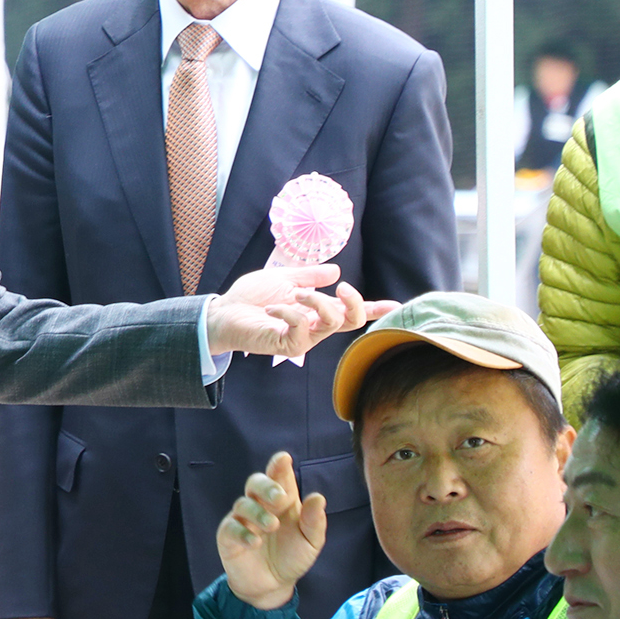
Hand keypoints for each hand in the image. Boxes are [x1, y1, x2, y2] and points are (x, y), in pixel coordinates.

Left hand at [206, 264, 398, 359]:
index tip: (396, 306)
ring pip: (329, 323)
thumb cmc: (251, 297)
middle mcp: (313, 326)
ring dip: (316, 301)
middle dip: (354, 302)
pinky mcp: (285, 345)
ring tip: (293, 294)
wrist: (223, 312)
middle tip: (342, 288)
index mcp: (316, 310)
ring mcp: (301, 338)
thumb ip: (309, 276)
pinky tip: (273, 308)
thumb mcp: (284, 278)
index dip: (373, 309)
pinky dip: (290, 313)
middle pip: (349, 321)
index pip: (349, 312)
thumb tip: (336, 272)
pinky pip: (301, 330)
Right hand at [218, 452, 327, 611]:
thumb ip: (314, 522)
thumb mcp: (311, 542)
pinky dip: (242, 532)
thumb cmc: (292, 557)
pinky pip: (231, 527)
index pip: (279, 478)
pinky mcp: (229, 536)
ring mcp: (242, 520)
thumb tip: (318, 497)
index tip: (283, 458)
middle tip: (280, 498)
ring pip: (242, 504)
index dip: (279, 466)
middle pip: (255, 483)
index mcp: (282, 502)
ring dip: (258, 512)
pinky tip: (254, 541)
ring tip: (271, 526)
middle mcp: (261, 506)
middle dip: (266, 485)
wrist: (273, 586)